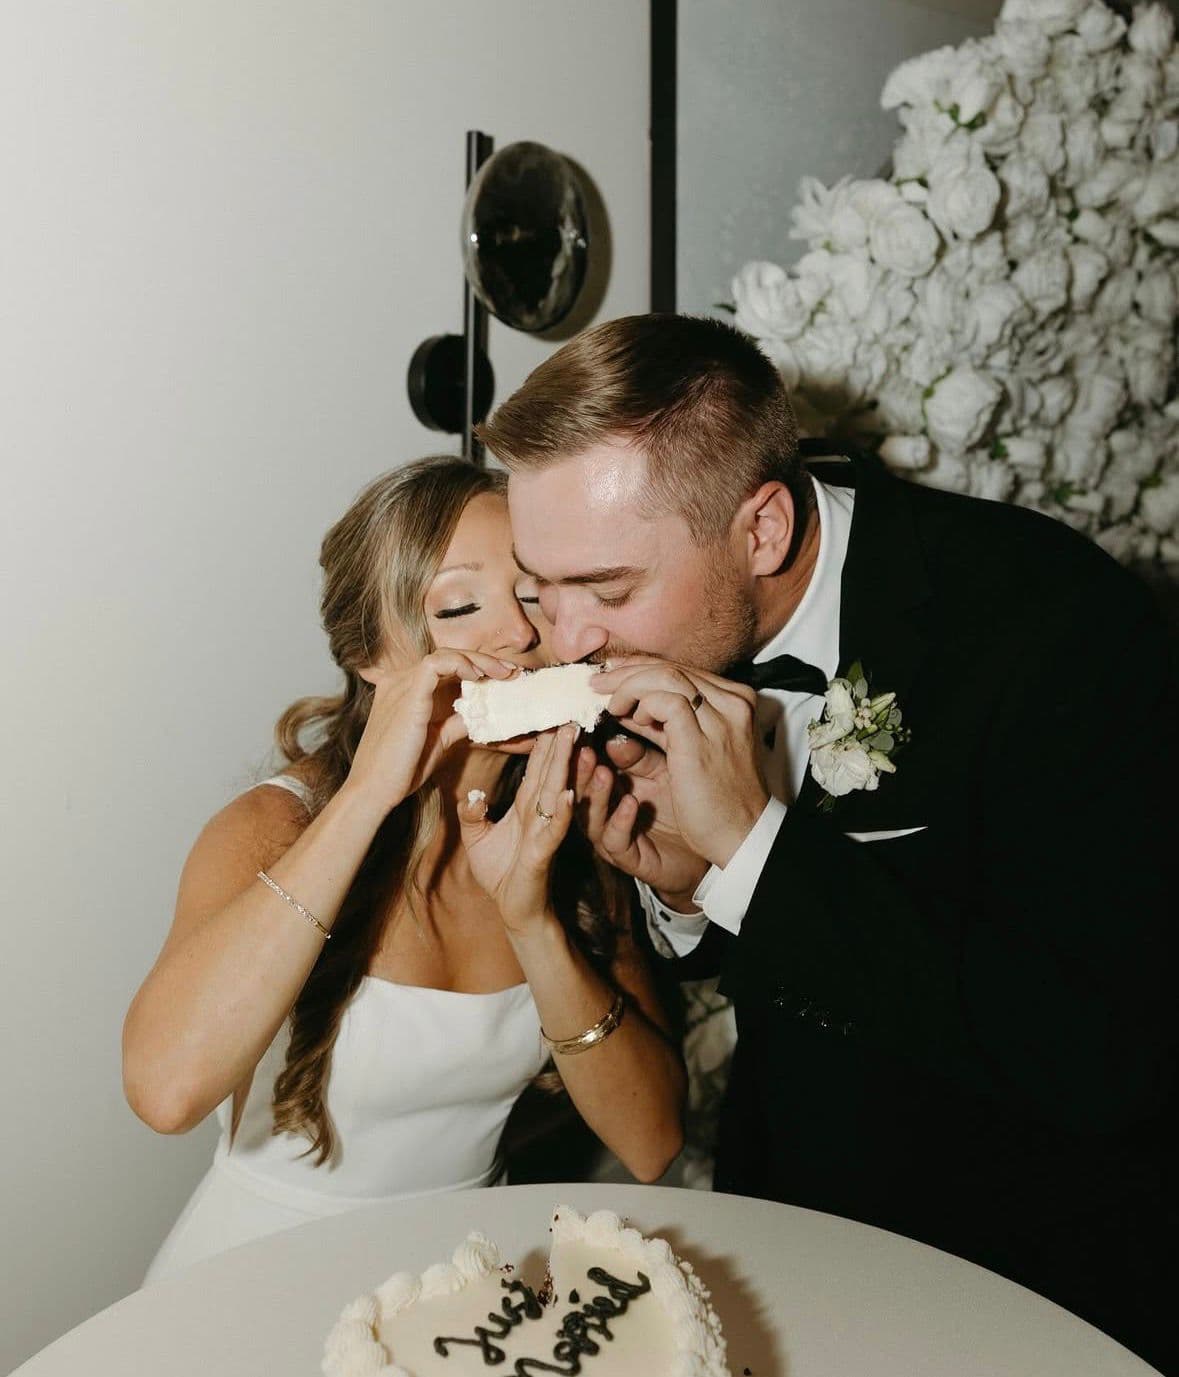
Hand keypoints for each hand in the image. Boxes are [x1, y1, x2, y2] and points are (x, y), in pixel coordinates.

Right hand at [346, 650, 517, 813]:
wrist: (376, 790)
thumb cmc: (401, 770)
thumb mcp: (438, 740)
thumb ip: (455, 723)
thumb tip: (477, 715)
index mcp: (404, 691)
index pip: (443, 667)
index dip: (475, 666)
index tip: (504, 677)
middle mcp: (400, 681)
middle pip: (447, 657)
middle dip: (484, 661)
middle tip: (511, 671)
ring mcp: (402, 684)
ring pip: (445, 655)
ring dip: (478, 660)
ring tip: (502, 672)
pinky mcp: (408, 692)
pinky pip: (437, 663)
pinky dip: (461, 663)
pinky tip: (478, 676)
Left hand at [459, 724, 577, 932]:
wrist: (512, 910)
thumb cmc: (501, 874)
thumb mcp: (478, 839)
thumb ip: (473, 814)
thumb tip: (471, 795)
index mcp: (526, 806)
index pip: (535, 768)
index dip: (541, 742)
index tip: (547, 713)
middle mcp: (539, 814)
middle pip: (550, 772)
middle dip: (559, 743)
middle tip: (568, 712)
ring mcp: (543, 831)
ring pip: (557, 793)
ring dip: (566, 768)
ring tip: (573, 740)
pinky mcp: (541, 853)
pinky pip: (552, 830)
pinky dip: (560, 813)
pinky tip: (566, 795)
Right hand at [575, 734, 707, 906]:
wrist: (704, 849)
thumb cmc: (676, 807)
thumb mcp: (659, 772)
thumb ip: (639, 756)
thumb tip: (614, 738)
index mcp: (605, 789)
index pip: (585, 767)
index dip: (578, 748)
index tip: (577, 726)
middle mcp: (601, 813)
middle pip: (579, 790)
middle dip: (578, 769)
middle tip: (581, 746)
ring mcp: (611, 837)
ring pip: (590, 817)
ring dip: (595, 793)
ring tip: (603, 772)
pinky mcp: (629, 858)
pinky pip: (616, 840)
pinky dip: (620, 821)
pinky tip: (630, 803)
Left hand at [589, 657, 768, 868]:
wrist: (742, 835)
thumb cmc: (718, 799)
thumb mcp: (691, 749)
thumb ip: (664, 724)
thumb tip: (627, 705)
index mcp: (734, 701)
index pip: (682, 670)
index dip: (642, 669)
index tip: (613, 677)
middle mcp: (733, 702)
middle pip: (673, 668)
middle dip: (629, 672)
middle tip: (598, 682)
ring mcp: (721, 717)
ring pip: (666, 677)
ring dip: (628, 686)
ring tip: (607, 702)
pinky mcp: (702, 737)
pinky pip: (664, 701)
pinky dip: (640, 704)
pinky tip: (628, 718)